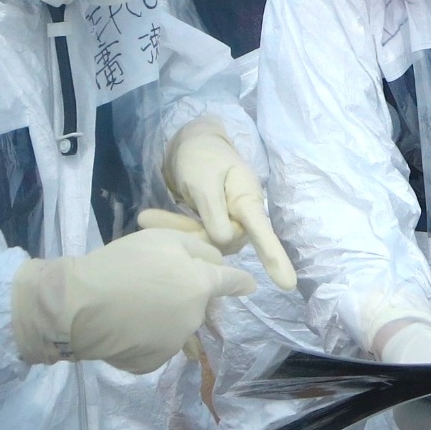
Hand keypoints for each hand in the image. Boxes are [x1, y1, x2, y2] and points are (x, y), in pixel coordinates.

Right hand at [9, 228, 255, 373]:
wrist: (79, 305)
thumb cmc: (121, 264)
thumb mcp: (162, 239)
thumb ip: (198, 250)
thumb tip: (219, 265)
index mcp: (200, 285)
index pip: (232, 283)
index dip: (240, 282)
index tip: (247, 285)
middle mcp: (194, 318)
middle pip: (199, 304)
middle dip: (187, 295)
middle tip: (155, 284)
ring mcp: (173, 344)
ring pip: (178, 326)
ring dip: (166, 317)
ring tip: (134, 306)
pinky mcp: (152, 362)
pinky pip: (157, 346)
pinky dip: (147, 337)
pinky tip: (125, 326)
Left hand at [161, 115, 296, 289]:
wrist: (194, 145)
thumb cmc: (203, 155)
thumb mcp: (203, 178)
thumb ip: (213, 209)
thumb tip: (225, 241)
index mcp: (247, 200)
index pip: (262, 230)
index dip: (274, 256)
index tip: (287, 283)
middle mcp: (243, 217)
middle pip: (220, 240)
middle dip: (187, 232)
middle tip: (144, 217)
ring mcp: (229, 224)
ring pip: (205, 242)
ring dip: (176, 231)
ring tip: (143, 217)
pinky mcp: (214, 228)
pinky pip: (197, 237)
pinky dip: (175, 229)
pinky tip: (148, 219)